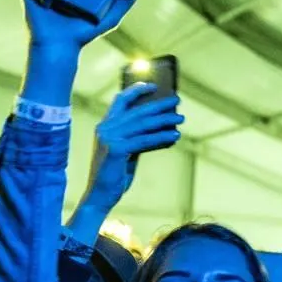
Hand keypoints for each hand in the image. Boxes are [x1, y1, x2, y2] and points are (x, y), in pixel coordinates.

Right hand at [84, 82, 184, 210]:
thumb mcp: (125, 152)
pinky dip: (162, 136)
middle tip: (177, 101)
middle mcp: (105, 128)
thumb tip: (158, 126)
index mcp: (104, 126)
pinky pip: (144, 140)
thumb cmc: (113, 175)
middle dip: (159, 105)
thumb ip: (135, 137)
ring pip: (143, 124)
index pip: (120, 101)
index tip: (153, 85)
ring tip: (181, 117)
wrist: (100, 196)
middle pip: (137, 111)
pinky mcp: (116, 149)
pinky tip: (175, 135)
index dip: (136, 90)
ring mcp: (109, 138)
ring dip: (165, 119)